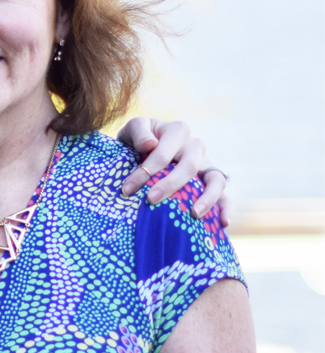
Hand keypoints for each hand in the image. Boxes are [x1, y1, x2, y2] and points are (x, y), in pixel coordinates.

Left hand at [117, 117, 231, 226]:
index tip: (127, 190)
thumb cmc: (138, 140)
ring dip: (207, 198)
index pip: (163, 153)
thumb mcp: (133, 128)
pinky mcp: (211, 181)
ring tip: (194, 214)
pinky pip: (225, 195)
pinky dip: (226, 208)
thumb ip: (138, 132)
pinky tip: (223, 223)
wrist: (146, 147)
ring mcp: (206, 164)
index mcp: (177, 131)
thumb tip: (149, 145)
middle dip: (170, 185)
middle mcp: (195, 146)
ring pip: (216, 180)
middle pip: (189, 166)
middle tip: (151, 200)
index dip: (145, 172)